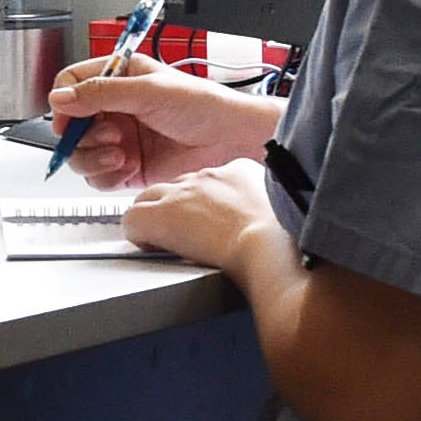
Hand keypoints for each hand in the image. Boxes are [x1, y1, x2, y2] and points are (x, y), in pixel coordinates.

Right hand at [47, 53, 279, 188]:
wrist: (232, 139)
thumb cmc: (204, 105)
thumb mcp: (149, 90)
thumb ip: (101, 93)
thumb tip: (61, 98)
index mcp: (118, 78)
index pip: (71, 85)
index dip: (64, 102)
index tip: (67, 118)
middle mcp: (115, 109)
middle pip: (70, 125)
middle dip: (82, 136)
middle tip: (110, 136)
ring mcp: (120, 139)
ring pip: (81, 154)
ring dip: (93, 158)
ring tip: (120, 154)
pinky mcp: (129, 167)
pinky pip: (98, 177)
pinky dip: (106, 177)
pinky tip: (127, 168)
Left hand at [119, 158, 280, 269]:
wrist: (273, 246)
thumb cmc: (287, 241)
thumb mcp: (286, 212)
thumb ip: (270, 210)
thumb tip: (272, 226)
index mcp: (239, 171)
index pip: (210, 180)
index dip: (206, 203)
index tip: (212, 220)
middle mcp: (207, 177)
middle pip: (177, 186)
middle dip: (177, 207)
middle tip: (186, 234)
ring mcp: (182, 194)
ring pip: (149, 197)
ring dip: (154, 217)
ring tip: (164, 241)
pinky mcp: (161, 217)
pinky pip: (132, 220)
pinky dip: (138, 235)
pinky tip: (151, 248)